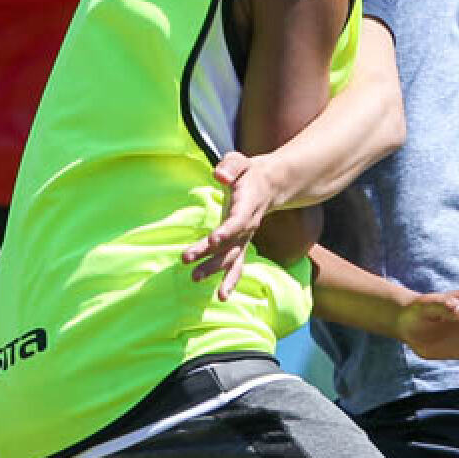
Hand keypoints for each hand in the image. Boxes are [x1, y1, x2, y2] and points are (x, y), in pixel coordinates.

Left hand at [182, 151, 297, 298]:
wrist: (269, 186)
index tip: (213, 240)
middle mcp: (248, 226)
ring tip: (195, 280)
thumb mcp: (240, 162)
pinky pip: (237, 264)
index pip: (237, 221)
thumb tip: (219, 175)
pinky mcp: (241, 243)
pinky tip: (221, 296)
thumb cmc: (248, 172)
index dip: (226, 231)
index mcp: (247, 206)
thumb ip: (230, 166)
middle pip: (231, 245)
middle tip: (189, 264)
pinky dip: (231, 280)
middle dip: (212, 256)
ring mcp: (245, 237)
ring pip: (233, 258)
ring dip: (215, 270)